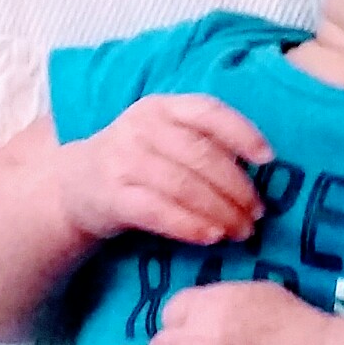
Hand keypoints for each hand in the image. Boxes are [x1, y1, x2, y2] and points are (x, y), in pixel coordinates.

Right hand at [55, 95, 272, 248]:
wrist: (76, 186)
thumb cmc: (136, 161)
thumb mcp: (164, 138)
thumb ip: (202, 142)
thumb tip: (258, 168)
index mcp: (161, 107)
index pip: (208, 112)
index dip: (242, 133)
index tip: (268, 159)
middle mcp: (141, 128)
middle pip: (201, 156)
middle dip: (237, 187)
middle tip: (258, 214)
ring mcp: (123, 161)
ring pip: (183, 186)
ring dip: (219, 211)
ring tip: (241, 231)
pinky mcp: (112, 196)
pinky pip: (158, 211)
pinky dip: (189, 225)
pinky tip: (210, 237)